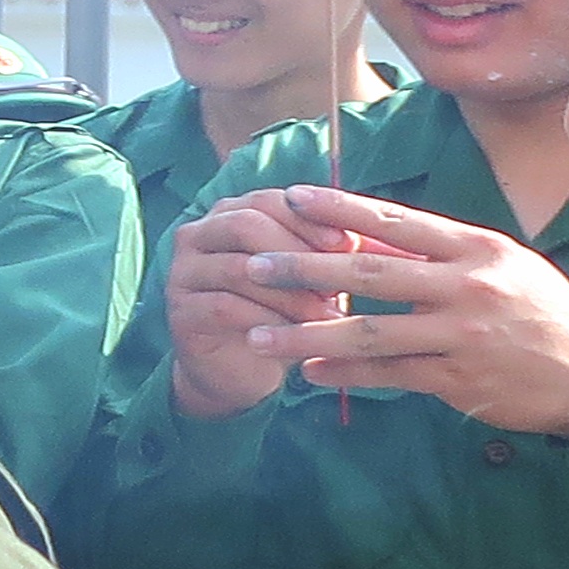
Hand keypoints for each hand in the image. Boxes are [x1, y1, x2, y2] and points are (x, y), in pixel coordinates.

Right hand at [159, 188, 332, 420]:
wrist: (243, 368)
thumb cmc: (284, 312)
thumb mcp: (311, 276)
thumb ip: (332, 250)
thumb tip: (387, 234)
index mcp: (229, 214)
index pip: (267, 200)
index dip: (309, 219)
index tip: (349, 245)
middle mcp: (197, 236)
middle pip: (245, 224)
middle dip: (297, 253)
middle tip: (336, 284)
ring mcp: (183, 273)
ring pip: (238, 268)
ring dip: (290, 293)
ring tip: (329, 316)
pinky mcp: (181, 313)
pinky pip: (224, 307)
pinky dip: (268, 321)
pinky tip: (299, 337)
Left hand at [229, 187, 568, 434]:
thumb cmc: (539, 312)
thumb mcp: (501, 267)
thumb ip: (436, 253)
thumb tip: (365, 236)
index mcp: (478, 250)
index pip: (397, 222)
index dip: (340, 210)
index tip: (291, 198)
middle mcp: (469, 288)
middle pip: (369, 274)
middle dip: (304, 269)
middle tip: (254, 265)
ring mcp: (462, 336)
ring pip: (370, 332)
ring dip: (307, 333)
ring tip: (259, 334)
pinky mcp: (459, 379)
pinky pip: (389, 375)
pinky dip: (345, 373)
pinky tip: (308, 372)